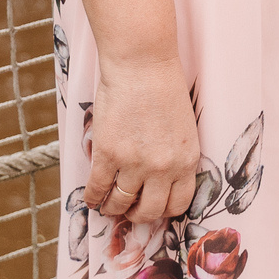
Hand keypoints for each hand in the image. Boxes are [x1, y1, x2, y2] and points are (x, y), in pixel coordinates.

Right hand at [86, 62, 201, 226]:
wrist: (141, 63)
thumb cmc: (164, 87)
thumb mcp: (184, 128)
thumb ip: (175, 155)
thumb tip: (161, 179)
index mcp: (187, 161)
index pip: (179, 204)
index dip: (164, 210)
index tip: (153, 207)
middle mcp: (163, 168)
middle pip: (150, 211)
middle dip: (138, 215)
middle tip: (129, 210)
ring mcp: (134, 163)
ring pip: (121, 203)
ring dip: (112, 208)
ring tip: (108, 205)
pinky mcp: (107, 154)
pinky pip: (97, 188)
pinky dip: (92, 197)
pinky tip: (91, 197)